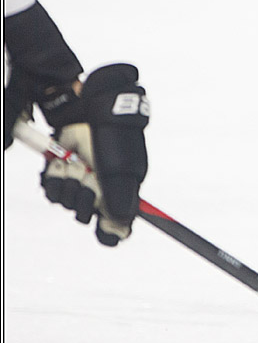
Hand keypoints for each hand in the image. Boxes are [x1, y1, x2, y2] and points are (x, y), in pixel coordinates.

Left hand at [40, 64, 149, 245]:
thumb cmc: (112, 138)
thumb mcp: (122, 168)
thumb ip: (121, 199)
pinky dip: (53, 179)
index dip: (111, 230)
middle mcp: (100, 187)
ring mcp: (79, 178)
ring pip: (66, 202)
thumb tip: (120, 229)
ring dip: (67, 185)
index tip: (107, 232)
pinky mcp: (60, 169)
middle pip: (87, 214)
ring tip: (74, 164)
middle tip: (89, 178)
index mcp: (121, 188)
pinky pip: (51, 189)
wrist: (89, 109)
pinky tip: (61, 164)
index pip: (117, 222)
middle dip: (84, 198)